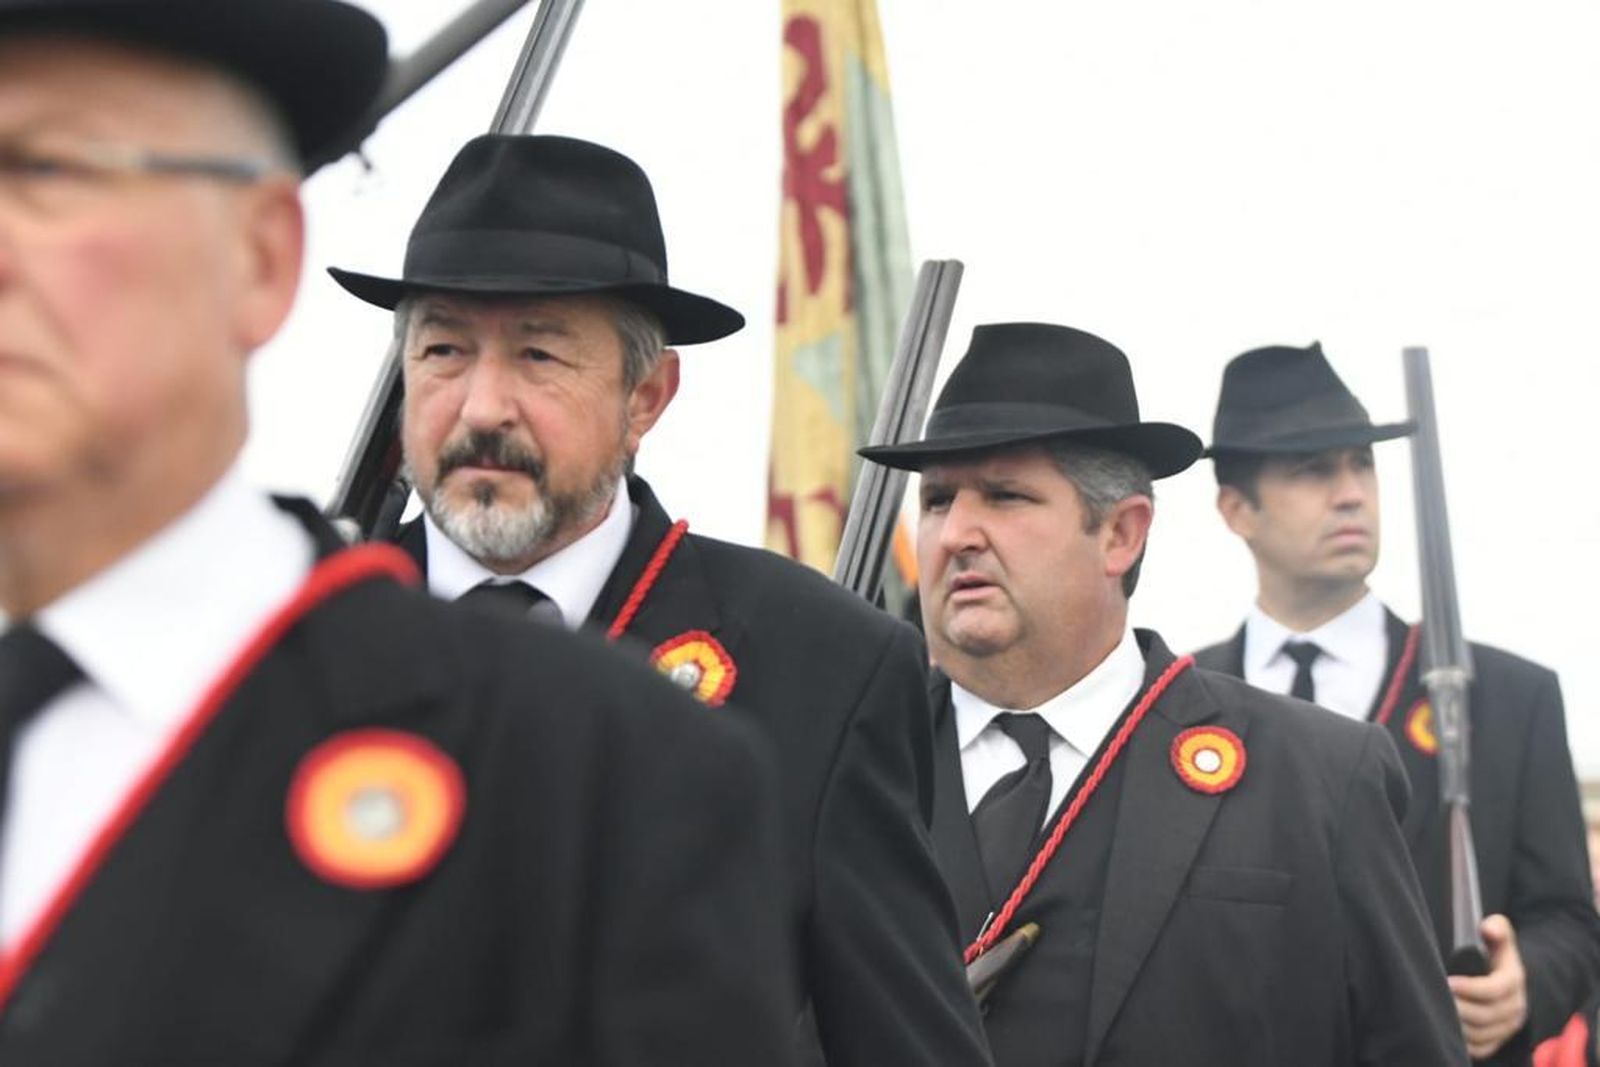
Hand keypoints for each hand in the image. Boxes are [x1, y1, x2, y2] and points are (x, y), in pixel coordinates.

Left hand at [1447, 914, 1527, 1059]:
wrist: (1511, 984)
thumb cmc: (1497, 956)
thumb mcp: (1501, 938)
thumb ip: (1497, 928)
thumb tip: (1488, 928)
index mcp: (1513, 981)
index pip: (1495, 989)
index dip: (1471, 988)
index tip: (1449, 982)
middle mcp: (1514, 1008)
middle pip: (1485, 1015)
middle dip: (1458, 1007)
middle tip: (1436, 997)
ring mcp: (1506, 1027)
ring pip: (1481, 1034)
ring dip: (1458, 1025)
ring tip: (1437, 1011)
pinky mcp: (1497, 1041)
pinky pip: (1480, 1049)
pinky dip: (1463, 1042)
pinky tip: (1446, 1028)